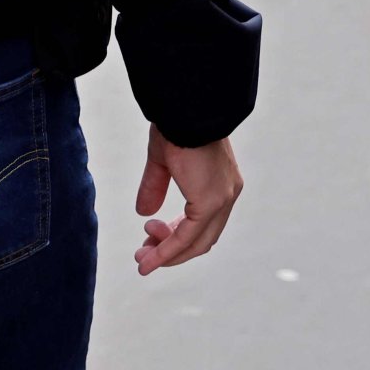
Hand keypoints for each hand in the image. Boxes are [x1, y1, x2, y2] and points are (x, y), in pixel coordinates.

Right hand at [133, 127, 241, 274]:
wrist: (184, 110)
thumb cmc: (175, 124)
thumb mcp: (163, 160)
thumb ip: (156, 186)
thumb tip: (144, 213)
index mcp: (220, 182)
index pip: (203, 221)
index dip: (177, 235)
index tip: (151, 238)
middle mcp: (227, 193)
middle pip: (203, 237)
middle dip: (171, 250)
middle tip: (144, 255)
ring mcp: (221, 199)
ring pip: (197, 243)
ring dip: (168, 255)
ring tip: (142, 259)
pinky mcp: (210, 203)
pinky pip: (187, 237)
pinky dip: (167, 251)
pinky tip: (150, 259)